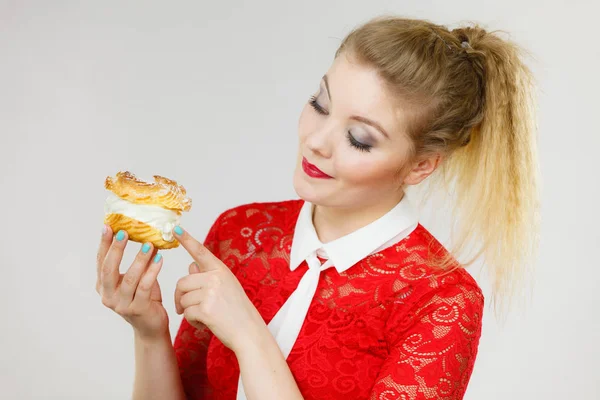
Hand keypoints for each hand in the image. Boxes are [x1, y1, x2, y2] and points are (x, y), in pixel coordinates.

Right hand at [96, 225, 168, 341]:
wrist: (151, 326)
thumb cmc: (144, 298)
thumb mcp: (137, 277)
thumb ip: (138, 261)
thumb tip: (147, 235)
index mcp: (103, 286)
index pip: (101, 261)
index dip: (104, 244)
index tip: (108, 226)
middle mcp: (108, 296)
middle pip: (108, 269)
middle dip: (116, 249)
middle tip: (124, 232)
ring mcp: (121, 304)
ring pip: (129, 278)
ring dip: (139, 259)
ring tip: (149, 244)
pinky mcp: (137, 310)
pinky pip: (145, 287)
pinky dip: (152, 271)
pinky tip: (159, 259)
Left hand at [173, 226, 265, 352]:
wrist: (249, 332)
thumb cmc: (237, 311)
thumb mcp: (226, 287)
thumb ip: (207, 276)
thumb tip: (190, 265)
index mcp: (220, 270)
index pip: (200, 252)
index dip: (187, 239)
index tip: (175, 229)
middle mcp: (215, 278)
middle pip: (182, 282)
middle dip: (180, 297)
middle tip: (184, 308)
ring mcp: (211, 293)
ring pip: (183, 299)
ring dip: (188, 311)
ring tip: (204, 317)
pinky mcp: (206, 309)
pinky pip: (186, 313)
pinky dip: (192, 322)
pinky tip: (204, 324)